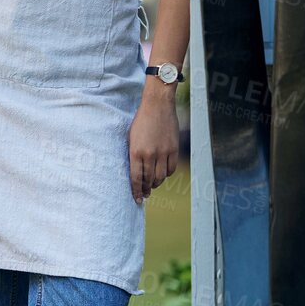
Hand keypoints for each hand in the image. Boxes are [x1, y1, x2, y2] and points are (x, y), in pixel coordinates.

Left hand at [128, 84, 179, 202]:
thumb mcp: (131, 138)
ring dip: (156, 183)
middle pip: (149, 180)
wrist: (157, 106)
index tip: (137, 199)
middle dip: (146, 189)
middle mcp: (150, 154)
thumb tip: (136, 173)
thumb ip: (133, 155)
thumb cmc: (140, 121)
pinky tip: (162, 174)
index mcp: (136, 152)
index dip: (136, 191)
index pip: (136, 178)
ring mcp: (163, 152)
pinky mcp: (173, 149)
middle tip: (145, 194)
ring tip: (152, 185)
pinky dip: (166, 174)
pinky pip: (170, 169)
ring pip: (161, 177)